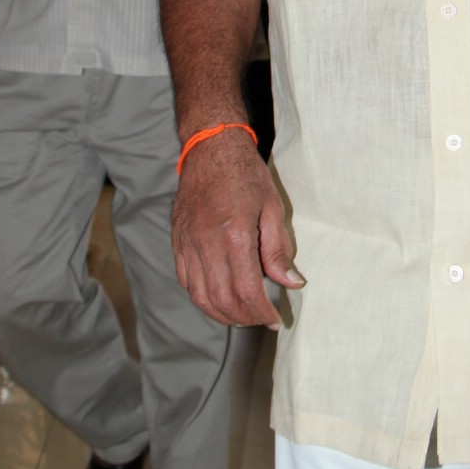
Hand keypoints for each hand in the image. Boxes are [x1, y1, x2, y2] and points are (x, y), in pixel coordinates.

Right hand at [171, 128, 303, 328]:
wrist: (210, 148)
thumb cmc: (245, 175)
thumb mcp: (272, 208)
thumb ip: (278, 250)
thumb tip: (292, 283)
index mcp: (235, 235)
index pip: (247, 291)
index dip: (262, 312)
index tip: (275, 319)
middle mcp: (207, 244)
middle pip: (223, 300)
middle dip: (245, 318)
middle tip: (261, 319)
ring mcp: (187, 244)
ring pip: (200, 296)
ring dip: (222, 314)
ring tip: (241, 317)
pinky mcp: (177, 242)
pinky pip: (186, 281)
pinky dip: (202, 298)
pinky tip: (218, 300)